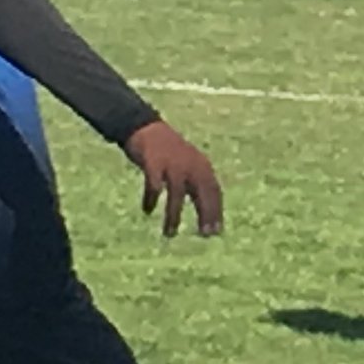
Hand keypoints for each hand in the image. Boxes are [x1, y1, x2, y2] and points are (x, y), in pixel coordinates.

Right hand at [126, 120, 223, 237]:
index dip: (216, 211)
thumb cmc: (169, 153)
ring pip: (177, 193)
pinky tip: (147, 209)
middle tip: (205, 235)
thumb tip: (210, 215)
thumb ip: (198, 186)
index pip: (214, 191)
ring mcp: (172, 162)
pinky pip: (154, 184)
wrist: (146, 128)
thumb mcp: (189, 166)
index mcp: (201, 166)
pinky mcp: (153, 161)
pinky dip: (151, 198)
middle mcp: (190, 164)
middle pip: (202, 192)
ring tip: (170, 234)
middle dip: (205, 214)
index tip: (216, 232)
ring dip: (174, 215)